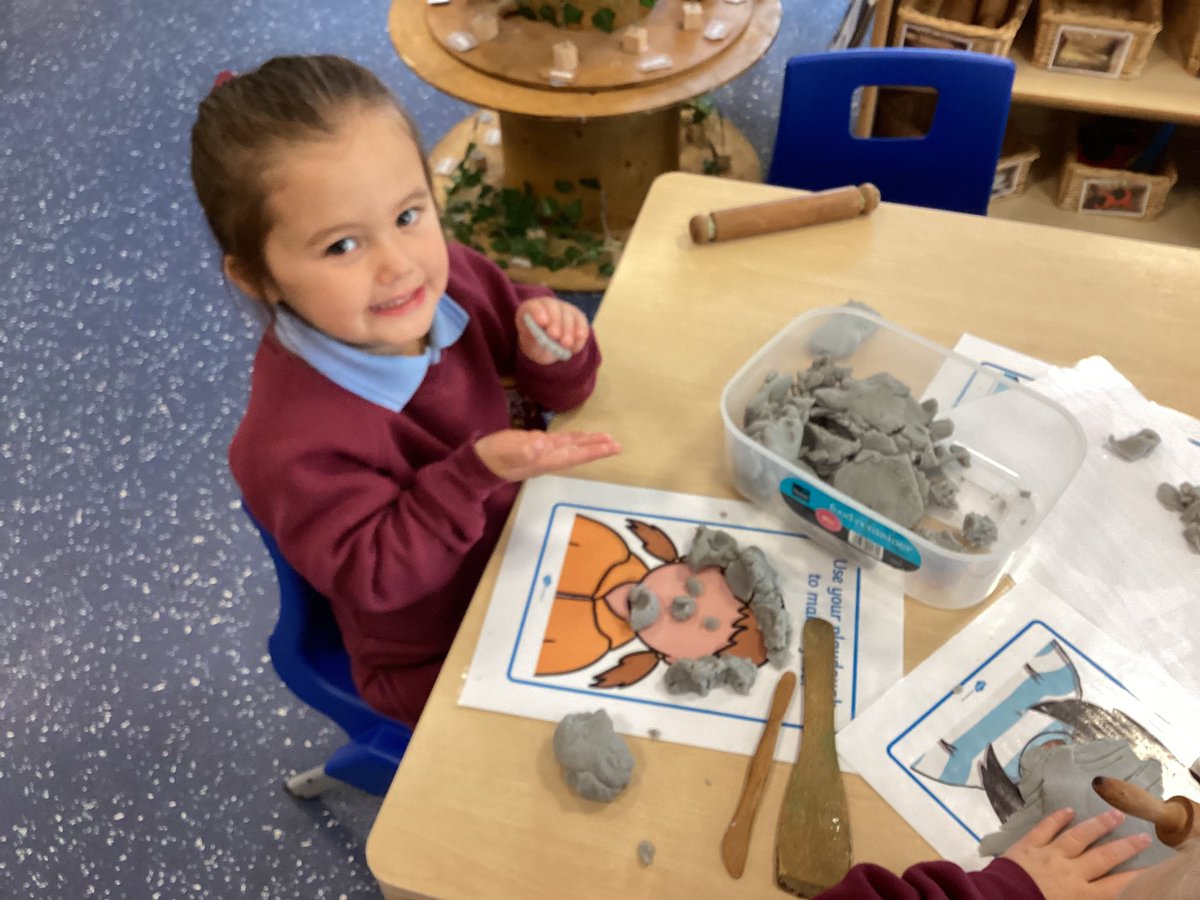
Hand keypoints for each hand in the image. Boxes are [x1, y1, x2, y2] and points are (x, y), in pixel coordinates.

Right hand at [475, 429, 620, 481]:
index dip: (595, 451)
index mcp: (546, 459)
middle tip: (617, 444)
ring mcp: (542, 452)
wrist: (479, 463)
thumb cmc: (494, 457)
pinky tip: (577, 437)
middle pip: (578, 452)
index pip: (576, 455)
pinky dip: (571, 439)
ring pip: (570, 446)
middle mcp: (548, 457)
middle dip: (597, 448)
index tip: (613, 447)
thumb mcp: (508, 452)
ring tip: (604, 439)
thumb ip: (525, 449)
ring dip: (587, 443)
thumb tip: (543, 442)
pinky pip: (559, 442)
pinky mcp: (534, 445)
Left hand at [517, 296, 589, 364]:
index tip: (542, 322)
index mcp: (531, 308)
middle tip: (555, 336)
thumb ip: (531, 338)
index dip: (538, 312)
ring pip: (569, 315)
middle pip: (553, 308)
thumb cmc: (534, 344)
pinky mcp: (577, 317)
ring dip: (568, 330)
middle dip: (555, 322)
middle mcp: (549, 305)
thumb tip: (537, 336)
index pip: (533, 306)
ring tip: (566, 345)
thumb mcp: (528, 343)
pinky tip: (575, 346)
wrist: (547, 348)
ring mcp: (565, 309)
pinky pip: (581, 323)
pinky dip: (579, 335)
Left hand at [1003, 808, 1151, 899]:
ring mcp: (1049, 856)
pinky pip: (1044, 829)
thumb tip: (1107, 896)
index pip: (1117, 885)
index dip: (1137, 876)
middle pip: (1103, 857)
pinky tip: (1068, 810)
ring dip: (1098, 825)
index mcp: (1082, 896)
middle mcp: (1070, 872)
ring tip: (1115, 814)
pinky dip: (1056, 818)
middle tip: (1143, 834)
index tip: (1154, 868)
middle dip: (1125, 846)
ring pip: (1078, 837)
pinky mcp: (1027, 847)